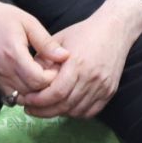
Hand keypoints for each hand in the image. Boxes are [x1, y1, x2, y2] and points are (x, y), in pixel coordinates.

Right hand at [0, 0, 68, 100]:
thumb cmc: (2, 16)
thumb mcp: (28, 22)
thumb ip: (46, 42)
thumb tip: (65, 57)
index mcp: (14, 54)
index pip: (38, 80)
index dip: (51, 77)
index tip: (56, 66)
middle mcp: (3, 70)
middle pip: (30, 92)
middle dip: (44, 86)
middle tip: (50, 72)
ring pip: (19, 97)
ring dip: (32, 92)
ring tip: (38, 76)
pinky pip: (8, 96)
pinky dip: (20, 93)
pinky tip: (25, 79)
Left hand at [19, 0, 141, 119]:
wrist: (114, 29)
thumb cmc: (84, 32)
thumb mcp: (59, 38)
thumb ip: (44, 58)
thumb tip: (28, 76)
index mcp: (77, 63)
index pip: (56, 93)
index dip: (39, 101)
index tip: (27, 101)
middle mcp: (91, 78)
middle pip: (65, 105)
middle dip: (44, 111)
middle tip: (31, 109)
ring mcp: (102, 86)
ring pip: (77, 111)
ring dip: (59, 113)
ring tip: (46, 108)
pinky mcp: (110, 91)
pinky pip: (90, 112)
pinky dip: (76, 113)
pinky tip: (66, 107)